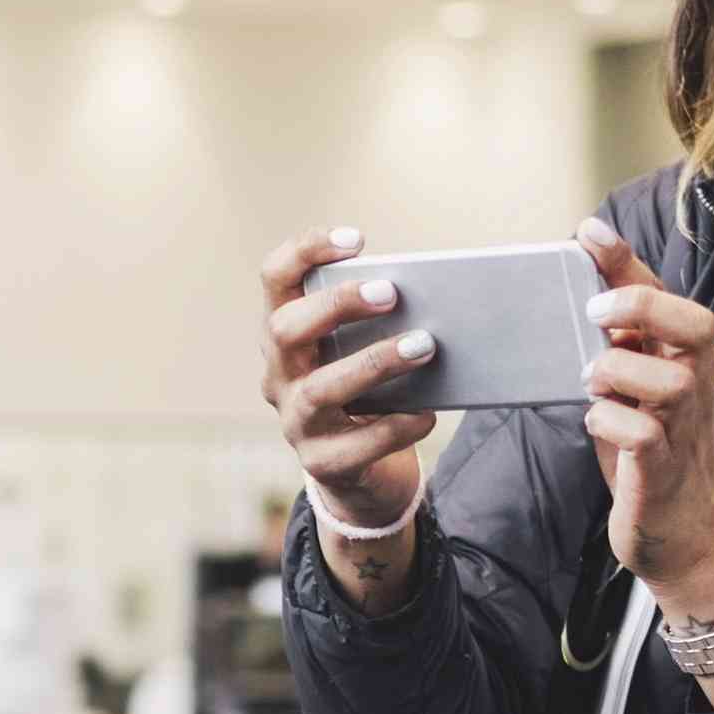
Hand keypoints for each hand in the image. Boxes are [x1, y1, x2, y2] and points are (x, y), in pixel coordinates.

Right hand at [255, 229, 442, 556]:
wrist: (364, 473)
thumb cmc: (370, 393)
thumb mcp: (365, 350)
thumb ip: (383, 323)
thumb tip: (438, 299)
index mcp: (285, 335)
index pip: (275, 278)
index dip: (306, 251)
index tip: (356, 240)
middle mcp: (279, 375)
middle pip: (284, 329)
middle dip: (336, 306)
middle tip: (390, 293)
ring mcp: (295, 422)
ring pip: (319, 389)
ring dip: (374, 363)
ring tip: (424, 346)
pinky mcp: (322, 463)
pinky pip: (355, 446)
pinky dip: (395, 426)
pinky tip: (426, 413)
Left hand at [577, 222, 713, 625]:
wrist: (684, 536)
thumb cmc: (650, 456)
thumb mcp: (631, 392)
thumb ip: (616, 349)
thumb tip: (582, 300)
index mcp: (681, 360)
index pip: (663, 296)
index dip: (626, 262)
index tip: (589, 233)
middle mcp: (692, 386)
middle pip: (691, 323)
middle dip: (640, 308)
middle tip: (595, 317)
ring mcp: (682, 429)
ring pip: (667, 380)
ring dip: (618, 372)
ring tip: (591, 383)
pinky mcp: (663, 471)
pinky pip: (644, 435)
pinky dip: (611, 422)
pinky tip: (596, 422)